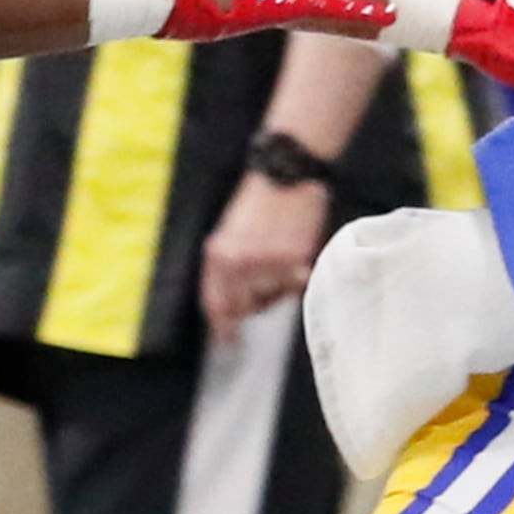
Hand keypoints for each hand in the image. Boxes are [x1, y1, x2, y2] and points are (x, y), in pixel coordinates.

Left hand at [200, 171, 330, 341]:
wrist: (287, 172)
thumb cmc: (260, 201)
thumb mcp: (231, 233)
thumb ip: (228, 267)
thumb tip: (234, 306)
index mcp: (217, 255)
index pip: (215, 303)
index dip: (222, 325)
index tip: (228, 341)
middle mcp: (239, 262)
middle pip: (246, 307)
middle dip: (257, 303)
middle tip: (267, 282)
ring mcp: (267, 262)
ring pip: (275, 297)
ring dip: (279, 286)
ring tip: (280, 253)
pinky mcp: (295, 258)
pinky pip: (296, 283)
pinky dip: (298, 275)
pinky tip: (295, 250)